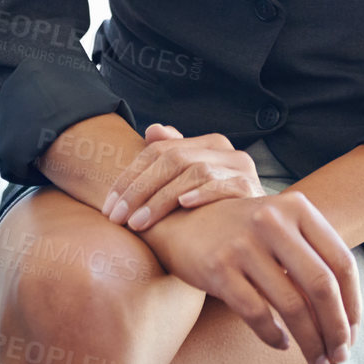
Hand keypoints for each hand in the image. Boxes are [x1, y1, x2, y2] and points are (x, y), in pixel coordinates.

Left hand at [103, 123, 264, 230]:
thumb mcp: (189, 185)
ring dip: (161, 198)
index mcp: (207, 144)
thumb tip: (153, 129)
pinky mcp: (252, 189)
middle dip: (139, 189)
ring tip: (138, 223)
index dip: (129, 177)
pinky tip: (183, 206)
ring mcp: (241, 168)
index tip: (108, 206)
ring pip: (194, 171)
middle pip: (173, 159)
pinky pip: (225, 185)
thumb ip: (173, 156)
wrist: (254, 234)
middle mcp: (225, 150)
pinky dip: (203, 193)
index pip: (159, 151)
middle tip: (116, 217)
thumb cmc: (214, 211)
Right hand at [147, 191, 361, 363]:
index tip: (353, 333)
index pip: (341, 261)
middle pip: (321, 286)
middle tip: (340, 356)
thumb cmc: (244, 232)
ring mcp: (245, 244)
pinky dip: (274, 336)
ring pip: (292, 306)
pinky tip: (281, 345)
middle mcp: (273, 220)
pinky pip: (257, 314)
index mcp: (298, 208)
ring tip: (316, 362)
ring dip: (310, 342)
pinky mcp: (218, 268)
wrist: (183, 221)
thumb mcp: (281, 227)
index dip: (353, 303)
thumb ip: (311, 257)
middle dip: (336, 328)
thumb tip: (346, 314)